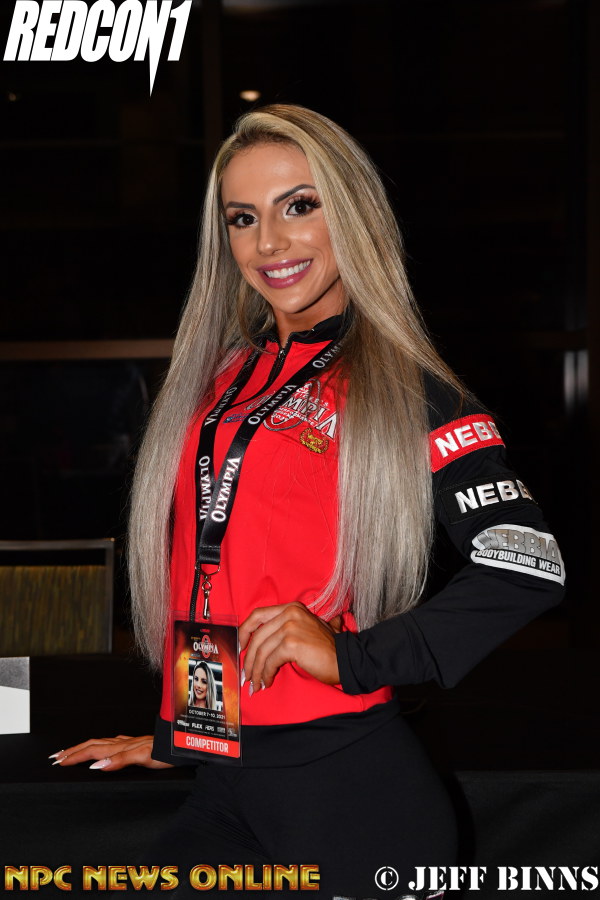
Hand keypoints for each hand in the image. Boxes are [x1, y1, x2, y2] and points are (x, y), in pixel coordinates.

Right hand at [49, 735, 172, 770]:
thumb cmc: (167, 752)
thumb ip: (120, 760)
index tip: (59, 762)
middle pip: (92, 744)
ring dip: (83, 748)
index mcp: (121, 746)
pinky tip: (102, 748)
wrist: (182, 746)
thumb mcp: (144, 757)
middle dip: (73, 751)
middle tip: (56, 757)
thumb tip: (97, 764)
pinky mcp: (135, 745)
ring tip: (72, 752)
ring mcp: (129, 743)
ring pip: (100, 743)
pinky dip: (99, 747)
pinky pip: (110, 744)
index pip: (92, 750)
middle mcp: (123, 743)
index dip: (75, 756)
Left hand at [239, 602, 341, 691]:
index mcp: (292, 608)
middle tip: (247, 675)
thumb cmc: (328, 649)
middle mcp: (290, 613)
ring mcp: (290, 627)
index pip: (258, 615)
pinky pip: (270, 661)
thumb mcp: (307, 629)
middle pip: (257, 636)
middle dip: (248, 659)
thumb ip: (287, 629)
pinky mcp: (291, 644)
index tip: (240, 648)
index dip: (245, 631)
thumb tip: (262, 645)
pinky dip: (266, 674)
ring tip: (256, 684)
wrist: (347, 660)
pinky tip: (268, 682)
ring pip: (261, 651)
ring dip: (256, 671)